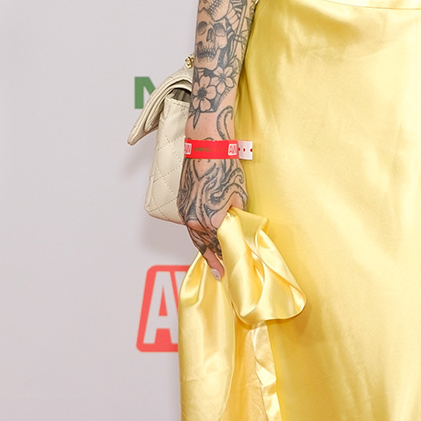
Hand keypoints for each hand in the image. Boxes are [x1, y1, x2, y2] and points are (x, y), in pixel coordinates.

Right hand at [177, 156, 246, 279]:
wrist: (206, 147)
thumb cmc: (225, 168)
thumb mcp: (239, 196)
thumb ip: (237, 214)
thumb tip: (238, 223)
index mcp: (211, 222)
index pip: (221, 246)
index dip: (228, 257)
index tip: (233, 267)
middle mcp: (195, 220)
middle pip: (206, 246)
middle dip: (214, 259)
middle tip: (220, 273)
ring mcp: (186, 212)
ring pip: (195, 237)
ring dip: (203, 250)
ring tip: (210, 262)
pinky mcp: (181, 203)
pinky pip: (190, 226)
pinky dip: (196, 235)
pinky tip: (201, 239)